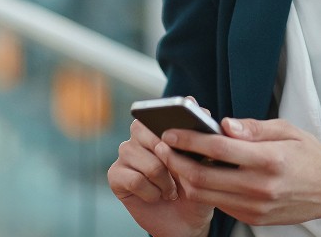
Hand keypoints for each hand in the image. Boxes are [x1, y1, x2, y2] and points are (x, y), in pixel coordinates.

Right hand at [108, 118, 214, 236]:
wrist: (186, 220)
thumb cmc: (196, 186)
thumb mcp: (205, 159)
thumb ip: (198, 130)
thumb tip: (192, 100)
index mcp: (158, 126)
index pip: (156, 112)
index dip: (171, 128)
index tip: (183, 144)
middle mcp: (138, 135)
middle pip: (143, 131)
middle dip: (169, 158)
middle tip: (179, 174)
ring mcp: (125, 154)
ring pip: (145, 160)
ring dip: (164, 181)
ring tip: (170, 190)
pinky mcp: (115, 175)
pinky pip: (135, 179)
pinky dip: (151, 192)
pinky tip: (156, 196)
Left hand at [157, 118, 320, 226]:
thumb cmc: (309, 154)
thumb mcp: (286, 130)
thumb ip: (252, 128)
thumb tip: (223, 124)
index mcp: (269, 159)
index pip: (217, 148)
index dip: (188, 139)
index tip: (169, 131)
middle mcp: (261, 186)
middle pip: (203, 176)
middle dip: (176, 161)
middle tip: (162, 147)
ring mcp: (256, 206)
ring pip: (206, 194)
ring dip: (185, 178)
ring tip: (175, 160)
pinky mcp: (254, 218)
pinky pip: (219, 204)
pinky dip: (204, 189)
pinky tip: (198, 174)